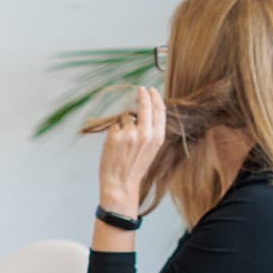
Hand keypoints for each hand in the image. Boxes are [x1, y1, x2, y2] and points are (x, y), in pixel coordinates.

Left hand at [98, 84, 166, 213]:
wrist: (120, 183)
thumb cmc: (135, 167)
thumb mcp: (151, 150)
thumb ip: (150, 131)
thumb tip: (144, 111)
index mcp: (157, 138)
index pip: (159, 111)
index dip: (155, 98)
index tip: (150, 90)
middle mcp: (145, 133)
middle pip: (144, 106)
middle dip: (142, 95)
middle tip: (140, 89)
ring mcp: (130, 133)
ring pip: (126, 117)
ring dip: (123, 124)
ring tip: (122, 142)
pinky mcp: (115, 135)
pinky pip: (114, 124)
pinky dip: (113, 131)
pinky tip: (114, 145)